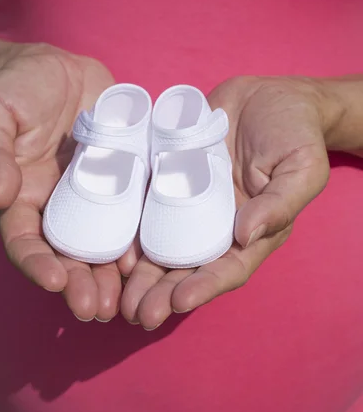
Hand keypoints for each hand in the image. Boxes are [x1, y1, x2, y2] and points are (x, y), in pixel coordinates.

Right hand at [0, 41, 133, 319]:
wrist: (56, 68)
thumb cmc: (15, 90)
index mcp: (24, 198)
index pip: (25, 242)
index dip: (37, 265)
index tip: (53, 282)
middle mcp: (61, 207)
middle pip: (69, 255)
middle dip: (81, 285)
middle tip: (98, 309)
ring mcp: (96, 196)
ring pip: (104, 244)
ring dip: (114, 276)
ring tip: (129, 301)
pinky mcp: (124, 179)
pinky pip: (134, 212)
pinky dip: (143, 238)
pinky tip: (155, 258)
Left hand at [120, 76, 330, 328]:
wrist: (266, 96)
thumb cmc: (294, 131)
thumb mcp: (302, 165)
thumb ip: (280, 203)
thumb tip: (246, 235)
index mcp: (252, 231)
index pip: (227, 268)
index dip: (204, 287)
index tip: (178, 303)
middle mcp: (216, 225)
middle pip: (187, 267)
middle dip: (162, 293)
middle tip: (138, 315)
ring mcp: (188, 205)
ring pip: (161, 246)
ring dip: (140, 274)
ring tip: (119, 296)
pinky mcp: (168, 181)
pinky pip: (145, 208)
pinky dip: (129, 230)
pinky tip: (109, 248)